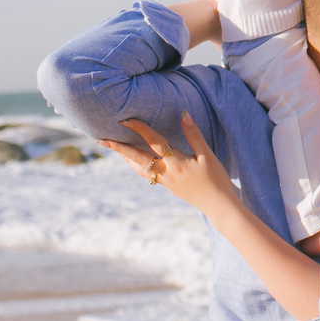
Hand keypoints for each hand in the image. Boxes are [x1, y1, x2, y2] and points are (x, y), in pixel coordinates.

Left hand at [98, 112, 235, 217]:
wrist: (218, 206)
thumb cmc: (216, 179)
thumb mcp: (207, 155)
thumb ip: (194, 135)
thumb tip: (183, 115)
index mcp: (176, 162)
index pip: (153, 141)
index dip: (139, 128)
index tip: (125, 119)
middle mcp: (166, 172)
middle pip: (136, 158)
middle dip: (119, 148)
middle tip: (101, 140)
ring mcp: (165, 181)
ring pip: (139, 168)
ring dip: (125, 157)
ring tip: (114, 148)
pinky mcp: (168, 187)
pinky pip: (146, 174)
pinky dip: (137, 165)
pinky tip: (135, 162)